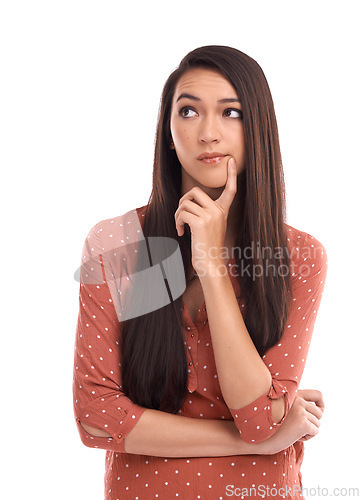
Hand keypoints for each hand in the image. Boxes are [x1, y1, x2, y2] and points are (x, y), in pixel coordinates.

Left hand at [174, 157, 236, 273]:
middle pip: (195, 192)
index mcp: (223, 210)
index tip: (231, 161)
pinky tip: (181, 232)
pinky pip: (182, 213)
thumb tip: (187, 202)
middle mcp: (219, 211)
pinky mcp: (201, 223)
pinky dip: (177, 222)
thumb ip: (205, 212)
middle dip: (183, 201)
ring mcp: (211, 216)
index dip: (231, 175)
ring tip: (180, 226)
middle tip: (181, 214)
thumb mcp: (210, 226)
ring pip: (185, 203)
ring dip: (178, 215)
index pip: (230, 189)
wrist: (210, 262)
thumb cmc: (207, 245)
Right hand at [261, 389, 324, 454]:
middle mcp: (297, 399)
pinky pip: (315, 431)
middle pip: (319, 412)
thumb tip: (316, 411)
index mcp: (292, 394)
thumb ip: (294, 405)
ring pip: (317, 423)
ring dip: (308, 431)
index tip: (318, 411)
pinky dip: (307, 437)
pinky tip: (293, 436)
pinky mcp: (302, 422)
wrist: (257, 434)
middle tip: (298, 428)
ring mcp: (300, 410)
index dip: (321, 404)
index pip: (317, 394)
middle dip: (312, 422)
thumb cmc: (267, 424)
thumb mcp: (281, 409)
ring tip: (292, 432)